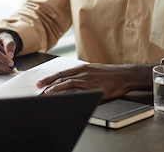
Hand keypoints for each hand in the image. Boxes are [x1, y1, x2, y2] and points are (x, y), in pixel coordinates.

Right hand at [0, 32, 16, 74]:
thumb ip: (10, 45)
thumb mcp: (7, 39)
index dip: (3, 59)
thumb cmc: (0, 41)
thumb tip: (10, 55)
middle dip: (4, 66)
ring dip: (1, 71)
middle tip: (12, 67)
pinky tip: (1, 69)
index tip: (11, 63)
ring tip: (8, 68)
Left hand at [37, 63, 153, 99]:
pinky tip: (60, 95)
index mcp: (82, 68)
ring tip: (45, 92)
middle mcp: (82, 71)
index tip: (42, 81)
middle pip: (61, 76)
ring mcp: (86, 78)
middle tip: (38, 86)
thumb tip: (75, 83)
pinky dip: (65, 91)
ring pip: (66, 82)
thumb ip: (84, 76)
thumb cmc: (111, 75)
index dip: (51, 77)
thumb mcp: (95, 72)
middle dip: (48, 82)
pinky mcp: (92, 86)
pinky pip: (75, 88)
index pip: (63, 72)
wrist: (125, 75)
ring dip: (54, 87)